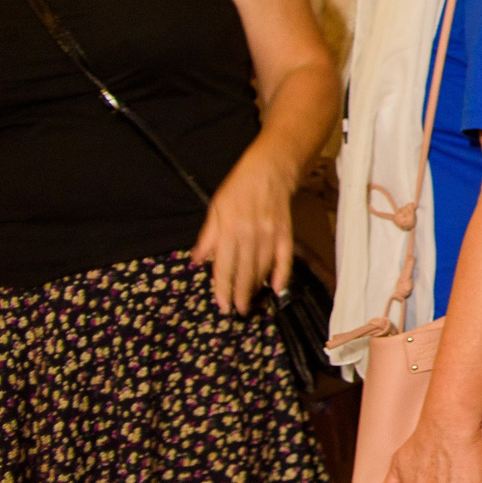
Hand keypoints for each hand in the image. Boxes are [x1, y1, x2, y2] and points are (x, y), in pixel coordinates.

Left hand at [190, 149, 295, 314]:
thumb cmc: (238, 188)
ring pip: (262, 268)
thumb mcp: (215, 210)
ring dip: (257, 288)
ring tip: (251, 303)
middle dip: (240, 294)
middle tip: (237, 311)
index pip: (224, 266)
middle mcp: (250, 235)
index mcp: (229, 230)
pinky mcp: (285, 233)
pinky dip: (282, 274)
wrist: (269, 171)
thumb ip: (207, 237)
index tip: (221, 304)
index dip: (222, 288)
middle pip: (244, 272)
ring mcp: (270, 235)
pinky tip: (278, 288)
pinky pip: (284, 258)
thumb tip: (196, 260)